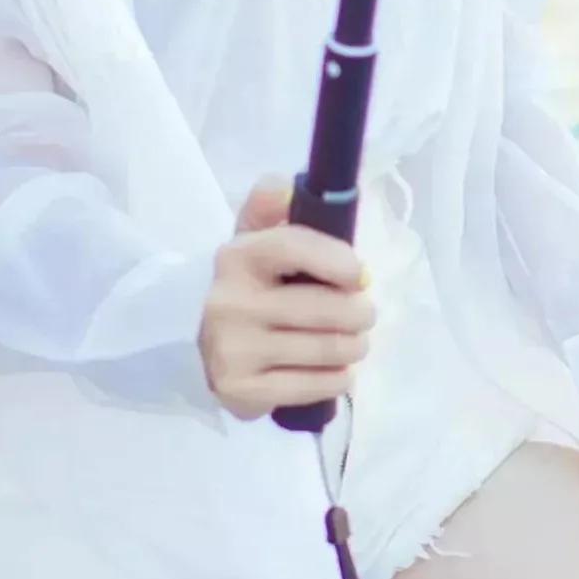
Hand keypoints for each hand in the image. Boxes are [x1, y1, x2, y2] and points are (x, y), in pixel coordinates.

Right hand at [200, 172, 376, 421]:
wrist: (215, 348)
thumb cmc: (256, 287)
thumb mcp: (257, 239)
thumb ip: (272, 205)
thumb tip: (284, 188)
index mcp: (238, 256)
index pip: (294, 247)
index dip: (338, 260)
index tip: (361, 276)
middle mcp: (228, 301)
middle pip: (323, 308)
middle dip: (360, 314)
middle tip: (363, 316)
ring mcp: (231, 349)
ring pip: (326, 349)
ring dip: (355, 347)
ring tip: (353, 343)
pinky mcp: (240, 390)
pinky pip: (314, 386)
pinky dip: (338, 379)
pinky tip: (337, 371)